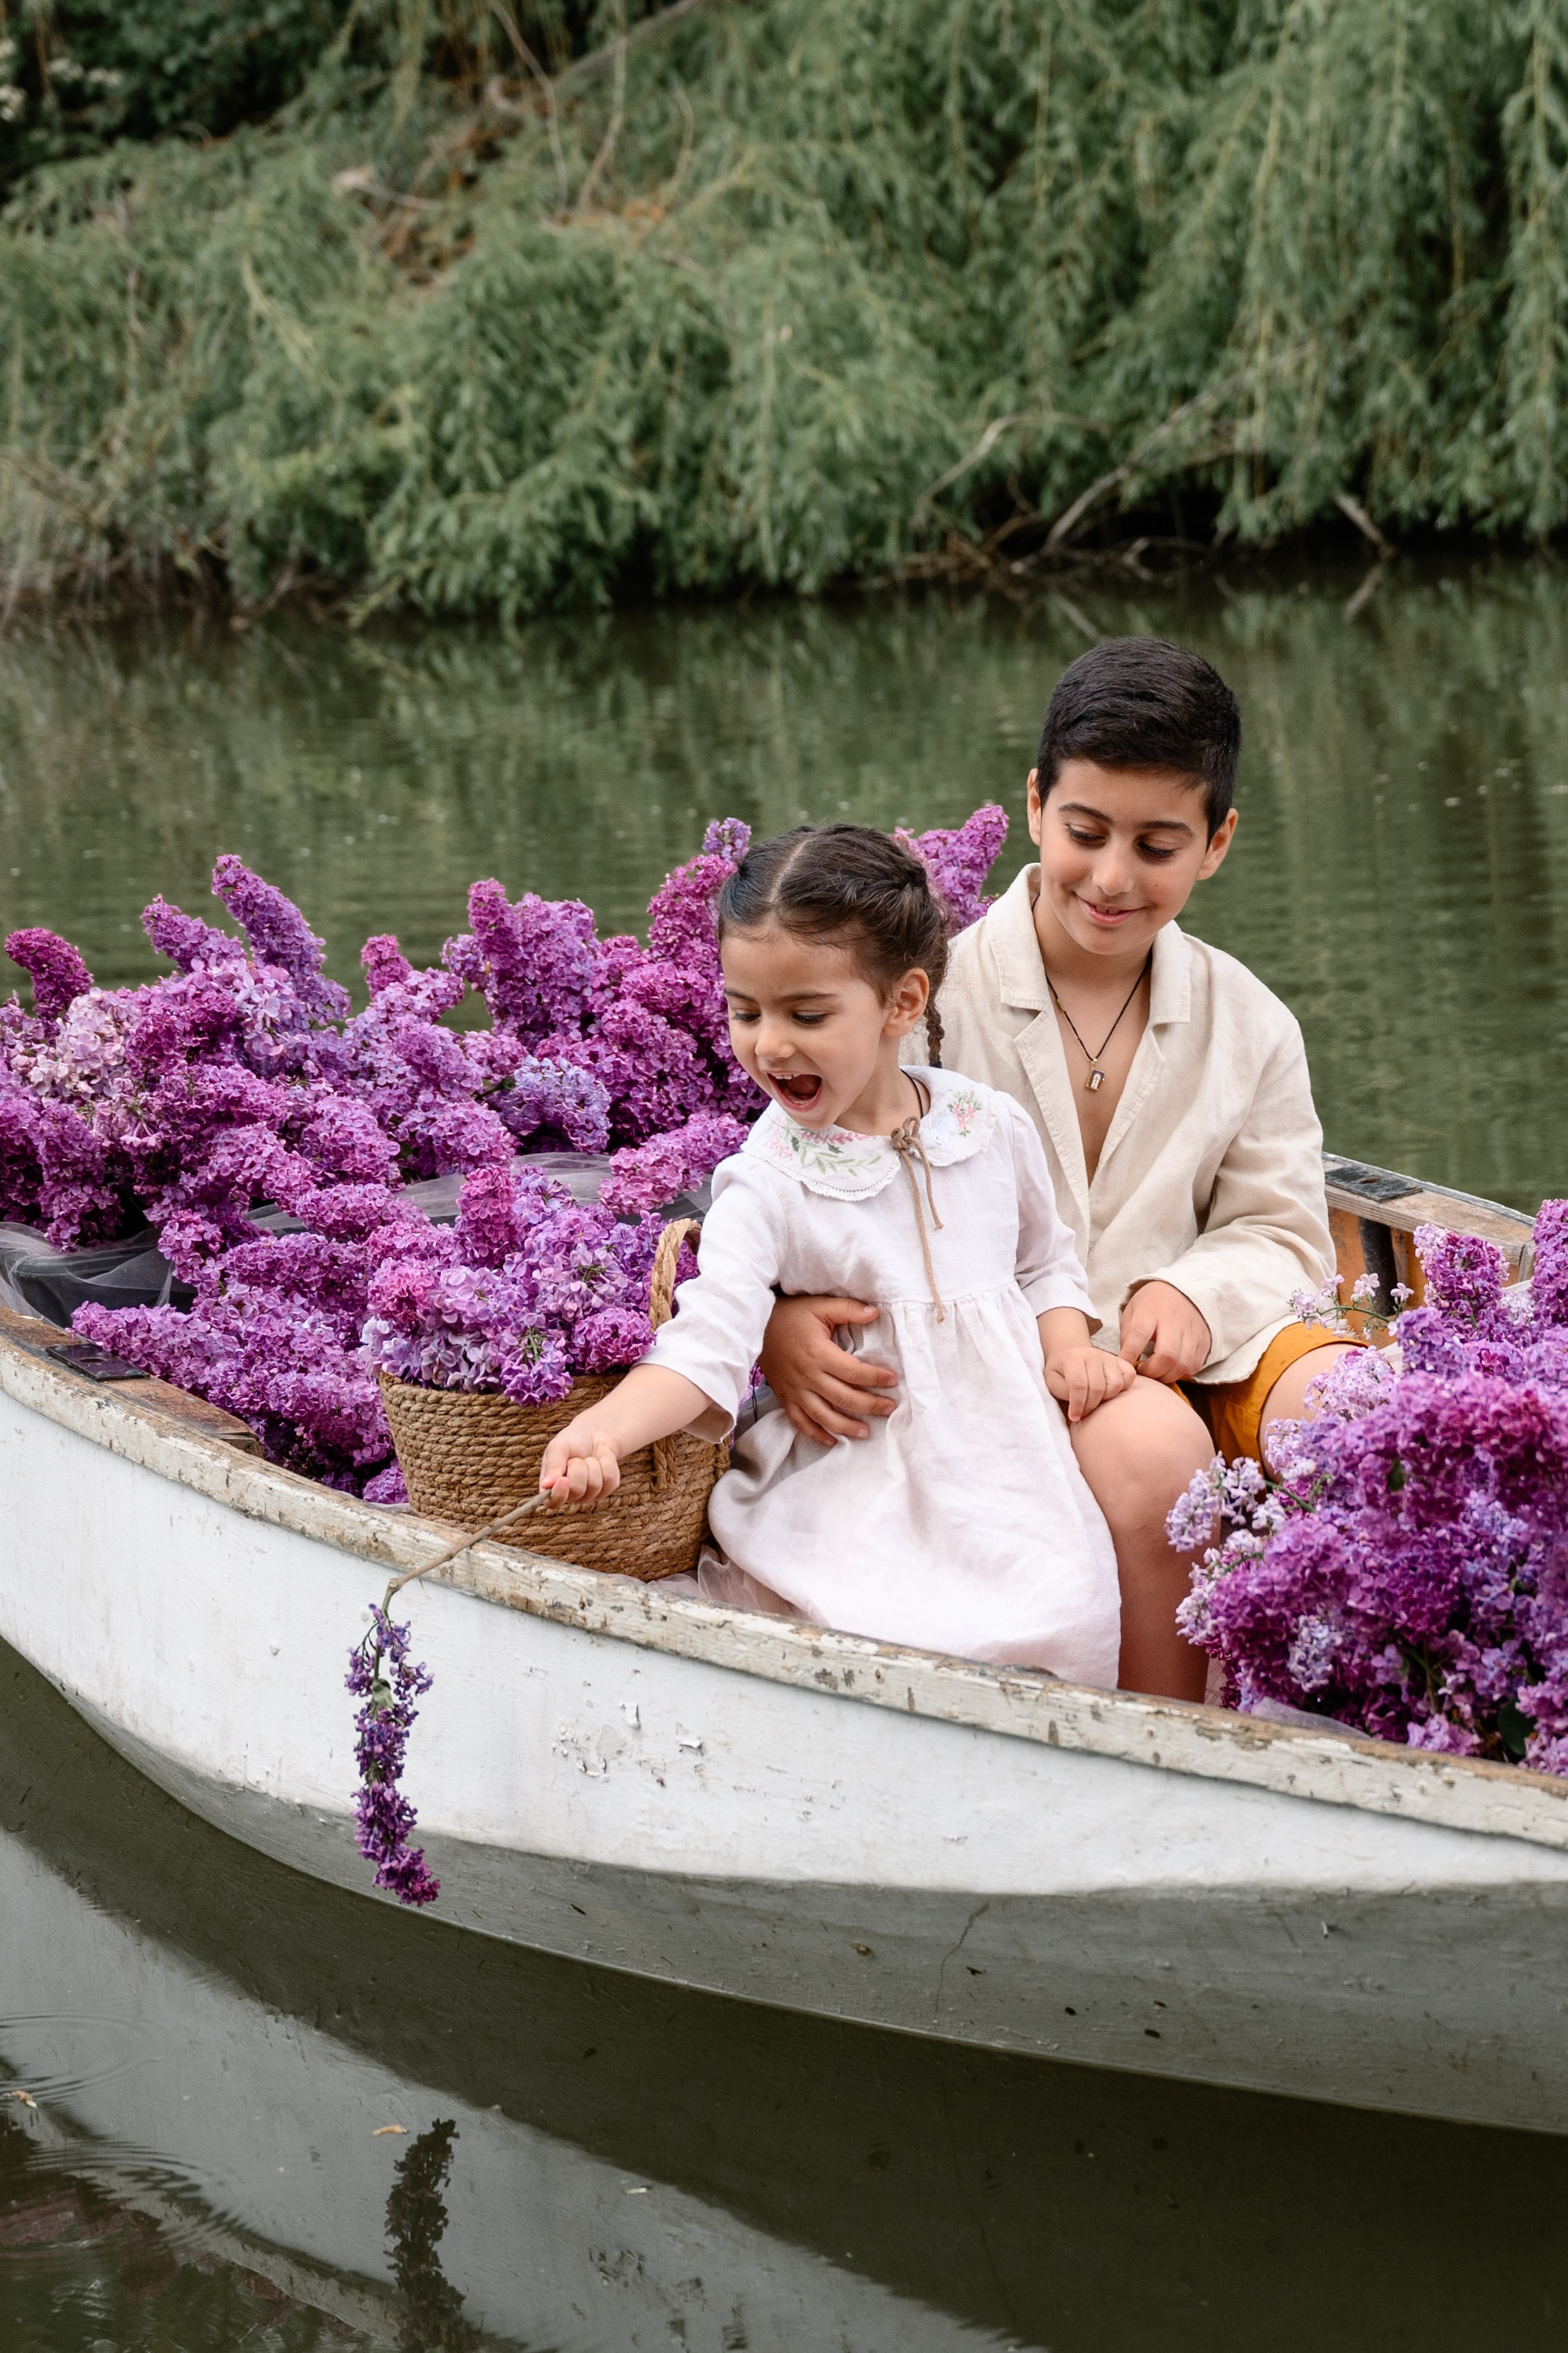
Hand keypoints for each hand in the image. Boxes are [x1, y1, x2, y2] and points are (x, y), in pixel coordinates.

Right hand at [539, 1420, 621, 1508]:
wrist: (594, 1434)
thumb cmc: (571, 1442)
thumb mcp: (558, 1447)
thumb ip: (552, 1465)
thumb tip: (546, 1484)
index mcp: (552, 1487)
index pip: (552, 1502)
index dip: (559, 1494)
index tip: (563, 1480)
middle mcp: (570, 1495)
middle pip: (577, 1490)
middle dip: (578, 1468)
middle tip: (576, 1458)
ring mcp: (590, 1495)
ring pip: (595, 1485)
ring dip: (592, 1464)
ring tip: (587, 1459)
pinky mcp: (607, 1489)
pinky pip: (610, 1479)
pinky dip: (606, 1463)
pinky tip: (600, 1460)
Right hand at [758, 1294, 897, 1444]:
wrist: (753, 1326)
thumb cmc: (790, 1315)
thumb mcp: (819, 1305)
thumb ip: (848, 1309)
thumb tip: (875, 1313)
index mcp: (819, 1354)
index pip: (853, 1372)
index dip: (875, 1377)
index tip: (892, 1380)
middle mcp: (808, 1376)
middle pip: (843, 1397)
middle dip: (870, 1405)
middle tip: (889, 1408)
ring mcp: (795, 1390)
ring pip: (823, 1416)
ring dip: (846, 1426)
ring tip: (866, 1431)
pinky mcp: (785, 1397)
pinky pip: (800, 1421)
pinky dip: (815, 1434)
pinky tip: (831, 1440)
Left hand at [1045, 1344, 1137, 1422]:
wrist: (1071, 1355)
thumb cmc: (1061, 1373)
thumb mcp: (1053, 1382)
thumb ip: (1065, 1392)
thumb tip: (1081, 1405)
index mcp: (1072, 1357)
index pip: (1078, 1385)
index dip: (1077, 1405)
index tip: (1074, 1417)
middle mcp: (1092, 1354)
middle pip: (1098, 1388)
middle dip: (1090, 1406)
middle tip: (1083, 1412)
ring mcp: (1108, 1356)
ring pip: (1116, 1384)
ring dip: (1106, 1398)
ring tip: (1095, 1400)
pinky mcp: (1120, 1361)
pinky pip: (1129, 1376)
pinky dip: (1123, 1387)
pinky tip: (1109, 1392)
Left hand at [1116, 1280, 1211, 1385]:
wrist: (1181, 1291)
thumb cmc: (1151, 1306)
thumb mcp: (1132, 1312)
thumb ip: (1127, 1337)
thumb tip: (1126, 1364)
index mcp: (1150, 1310)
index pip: (1139, 1334)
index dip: (1130, 1354)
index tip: (1124, 1366)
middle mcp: (1174, 1320)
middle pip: (1167, 1355)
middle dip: (1152, 1371)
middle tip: (1143, 1371)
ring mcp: (1192, 1331)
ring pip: (1183, 1365)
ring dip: (1166, 1376)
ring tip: (1156, 1372)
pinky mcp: (1204, 1341)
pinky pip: (1194, 1366)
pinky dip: (1180, 1373)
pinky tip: (1170, 1368)